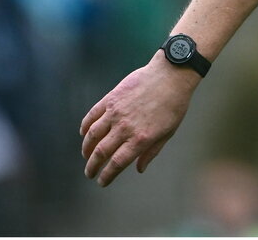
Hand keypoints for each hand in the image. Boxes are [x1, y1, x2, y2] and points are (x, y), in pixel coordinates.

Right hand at [80, 54, 199, 185]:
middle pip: (101, 152)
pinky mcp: (111, 98)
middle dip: (92, 166)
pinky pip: (93, 115)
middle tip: (89, 173)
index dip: (107, 176)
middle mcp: (125, 127)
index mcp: (141, 139)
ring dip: (86, 148)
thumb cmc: (174, 104)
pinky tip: (84, 133)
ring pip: (93, 135)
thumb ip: (151, 152)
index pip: (117, 163)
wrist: (171, 75)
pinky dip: (85, 126)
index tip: (102, 182)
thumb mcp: (168, 132)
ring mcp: (116, 112)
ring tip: (86, 156)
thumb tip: (139, 169)